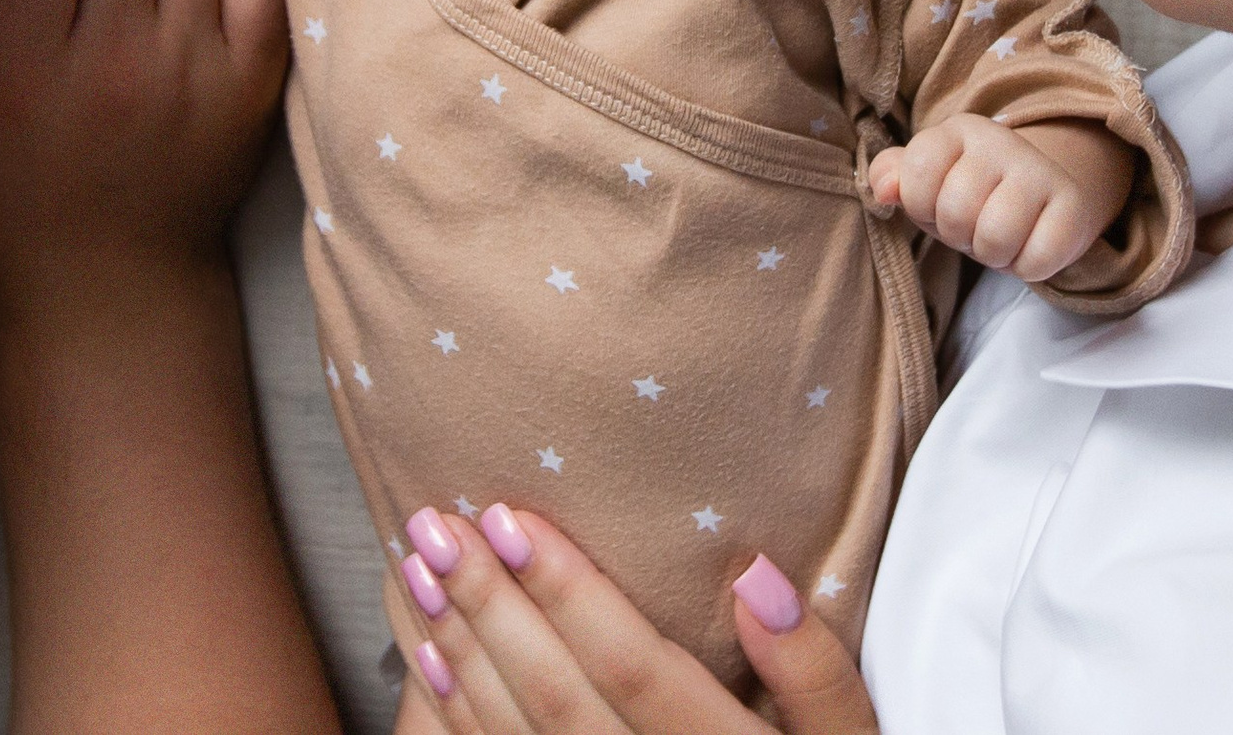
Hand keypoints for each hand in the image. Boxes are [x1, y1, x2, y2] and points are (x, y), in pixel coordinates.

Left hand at [385, 504, 875, 734]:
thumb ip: (816, 674)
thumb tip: (757, 577)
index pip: (635, 669)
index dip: (569, 594)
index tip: (510, 518)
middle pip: (558, 699)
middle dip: (490, 609)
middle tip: (436, 527)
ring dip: (458, 653)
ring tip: (416, 570)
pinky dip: (455, 713)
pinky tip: (427, 656)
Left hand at [867, 114, 1132, 280]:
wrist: (1044, 194)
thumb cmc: (972, 192)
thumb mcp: (928, 180)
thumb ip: (893, 178)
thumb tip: (883, 192)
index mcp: (959, 131)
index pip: (917, 172)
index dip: (920, 206)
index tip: (937, 206)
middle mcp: (1002, 142)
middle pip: (955, 212)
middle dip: (958, 235)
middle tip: (974, 227)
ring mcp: (1041, 172)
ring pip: (995, 236)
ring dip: (992, 254)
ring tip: (1000, 238)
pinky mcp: (1075, 207)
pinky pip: (1035, 261)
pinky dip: (1026, 268)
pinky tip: (1029, 247)